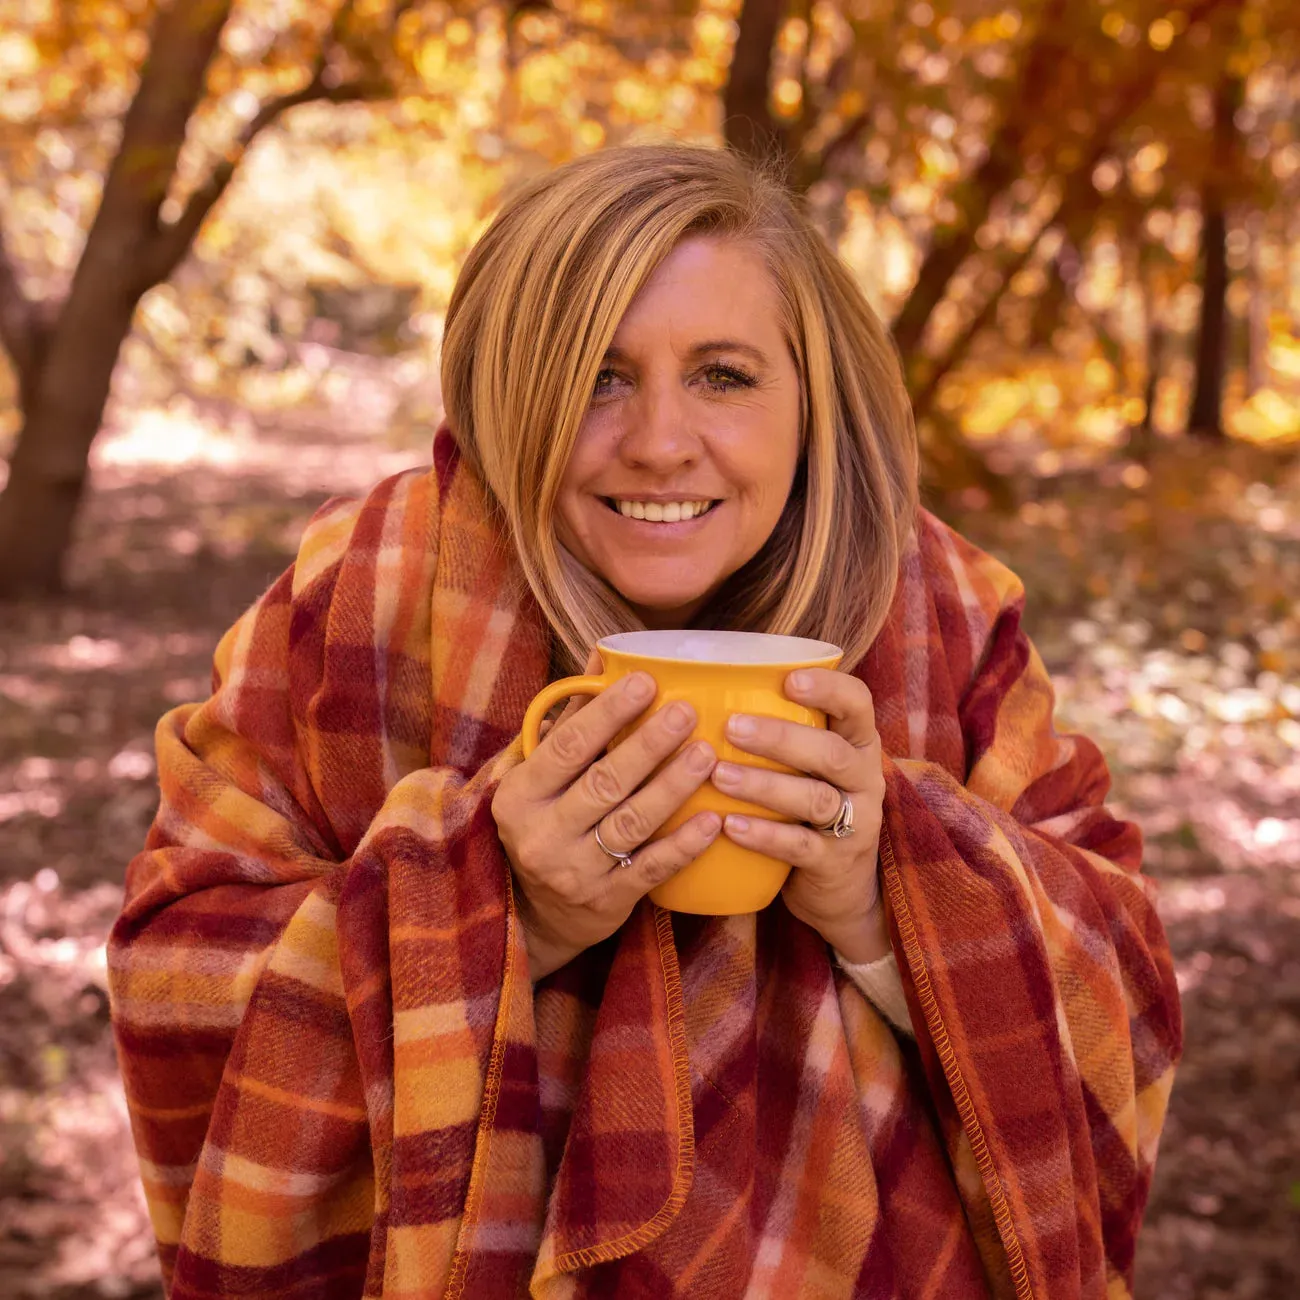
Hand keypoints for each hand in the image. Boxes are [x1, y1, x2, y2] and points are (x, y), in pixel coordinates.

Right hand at [491, 649, 721, 981]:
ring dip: (673, 786)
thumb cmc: (544, 820)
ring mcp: (575, 872)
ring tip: (708, 754)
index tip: (646, 682)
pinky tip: (712, 820)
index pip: (566, 746)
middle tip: (687, 712)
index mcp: (519, 794)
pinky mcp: (608, 901)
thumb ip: (569, 717)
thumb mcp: (538, 773)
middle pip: (604, 782)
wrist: (536, 913)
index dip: (607, 712)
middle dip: (649, 744)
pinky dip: (684, 844)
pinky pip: (652, 869)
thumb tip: (604, 655)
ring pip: (632, 823)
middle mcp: (542, 834)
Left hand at [710, 668, 888, 964]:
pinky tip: (730, 826)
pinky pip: (801, 846)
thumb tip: (702, 685)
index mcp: (857, 743)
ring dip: (765, 785)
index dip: (829, 688)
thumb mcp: (806, 763)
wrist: (839, 885)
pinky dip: (765, 836)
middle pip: (831, 752)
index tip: (789, 680)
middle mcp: (864, 778)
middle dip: (780, 738)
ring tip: (720, 776)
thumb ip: (779, 727)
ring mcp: (855, 823)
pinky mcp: (835, 863)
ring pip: (815, 799)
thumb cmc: (805, 803)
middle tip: (731, 728)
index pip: (857, 703)